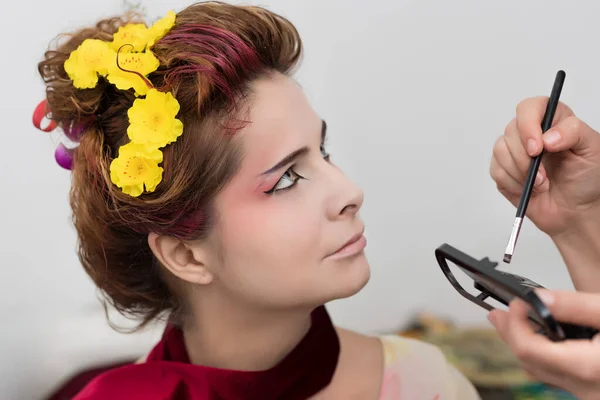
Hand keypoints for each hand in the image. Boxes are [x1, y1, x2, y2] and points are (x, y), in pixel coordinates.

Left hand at [488, 290, 599, 399]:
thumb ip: (575, 306)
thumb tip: (538, 297)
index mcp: (585, 367)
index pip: (527, 349)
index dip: (514, 323)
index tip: (515, 303)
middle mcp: (582, 388)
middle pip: (528, 361)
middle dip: (510, 332)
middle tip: (497, 313)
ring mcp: (585, 393)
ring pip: (539, 371)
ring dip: (522, 344)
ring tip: (511, 322)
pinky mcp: (589, 392)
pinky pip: (554, 376)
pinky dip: (540, 355)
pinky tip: (538, 339)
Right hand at [490, 97, 599, 236]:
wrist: (575, 209)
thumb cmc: (586, 178)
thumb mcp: (592, 149)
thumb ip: (573, 132)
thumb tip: (547, 137)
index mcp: (552, 120)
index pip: (530, 107)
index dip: (528, 125)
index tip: (537, 148)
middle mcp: (530, 132)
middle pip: (511, 130)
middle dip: (526, 158)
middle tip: (544, 176)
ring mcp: (513, 151)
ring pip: (500, 151)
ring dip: (521, 172)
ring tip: (541, 183)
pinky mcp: (502, 169)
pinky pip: (496, 170)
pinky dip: (513, 183)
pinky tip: (529, 188)